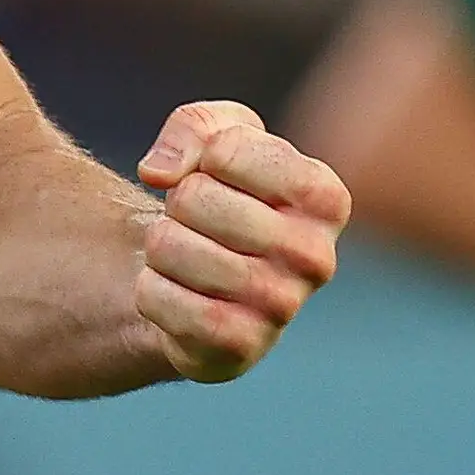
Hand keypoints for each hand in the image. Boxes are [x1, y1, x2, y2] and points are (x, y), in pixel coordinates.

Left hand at [136, 100, 351, 381]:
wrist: (203, 281)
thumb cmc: (222, 196)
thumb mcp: (216, 136)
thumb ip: (196, 126)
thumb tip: (160, 172)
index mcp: (325, 197)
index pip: (226, 150)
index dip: (201, 157)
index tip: (216, 177)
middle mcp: (316, 257)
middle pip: (193, 197)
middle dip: (177, 204)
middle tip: (198, 224)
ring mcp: (281, 308)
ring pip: (168, 246)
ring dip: (160, 247)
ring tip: (188, 257)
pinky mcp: (238, 348)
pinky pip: (157, 298)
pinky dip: (149, 290)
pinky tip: (178, 294)